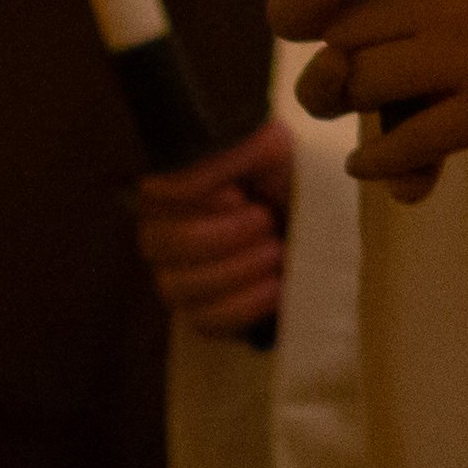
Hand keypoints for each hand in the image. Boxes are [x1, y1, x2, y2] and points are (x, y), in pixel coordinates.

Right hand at [130, 116, 290, 339]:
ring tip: (276, 250)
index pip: (154, 198)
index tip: (240, 195)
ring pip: (179, 287)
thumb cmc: (279, 177)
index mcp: (165, 190)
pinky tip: (275, 284)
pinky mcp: (199, 314)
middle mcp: (159, 235)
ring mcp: (174, 278)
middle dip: (224, 234)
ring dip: (238, 268)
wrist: (314, 218)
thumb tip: (177, 186)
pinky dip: (244, 305)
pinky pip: (204, 322)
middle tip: (265, 219)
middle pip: (163, 244)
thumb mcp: (262, 146)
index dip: (198, 200)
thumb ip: (220, 156)